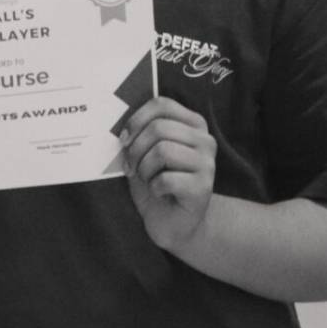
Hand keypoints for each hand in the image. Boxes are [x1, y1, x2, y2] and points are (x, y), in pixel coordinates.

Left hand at [119, 97, 215, 251]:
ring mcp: (207, 163)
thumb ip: (141, 133)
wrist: (173, 223)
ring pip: (163, 150)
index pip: (162, 104)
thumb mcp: (146, 153)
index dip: (137, 119)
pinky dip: (154, 188)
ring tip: (148, 180)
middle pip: (159, 128)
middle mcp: (205, 140)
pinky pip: (166, 179)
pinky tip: (159, 193)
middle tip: (132, 168)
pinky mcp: (203, 187)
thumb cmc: (157, 184)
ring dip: (145, 169)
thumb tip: (119, 121)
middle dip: (136, 149)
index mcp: (193, 124)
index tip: (124, 140)